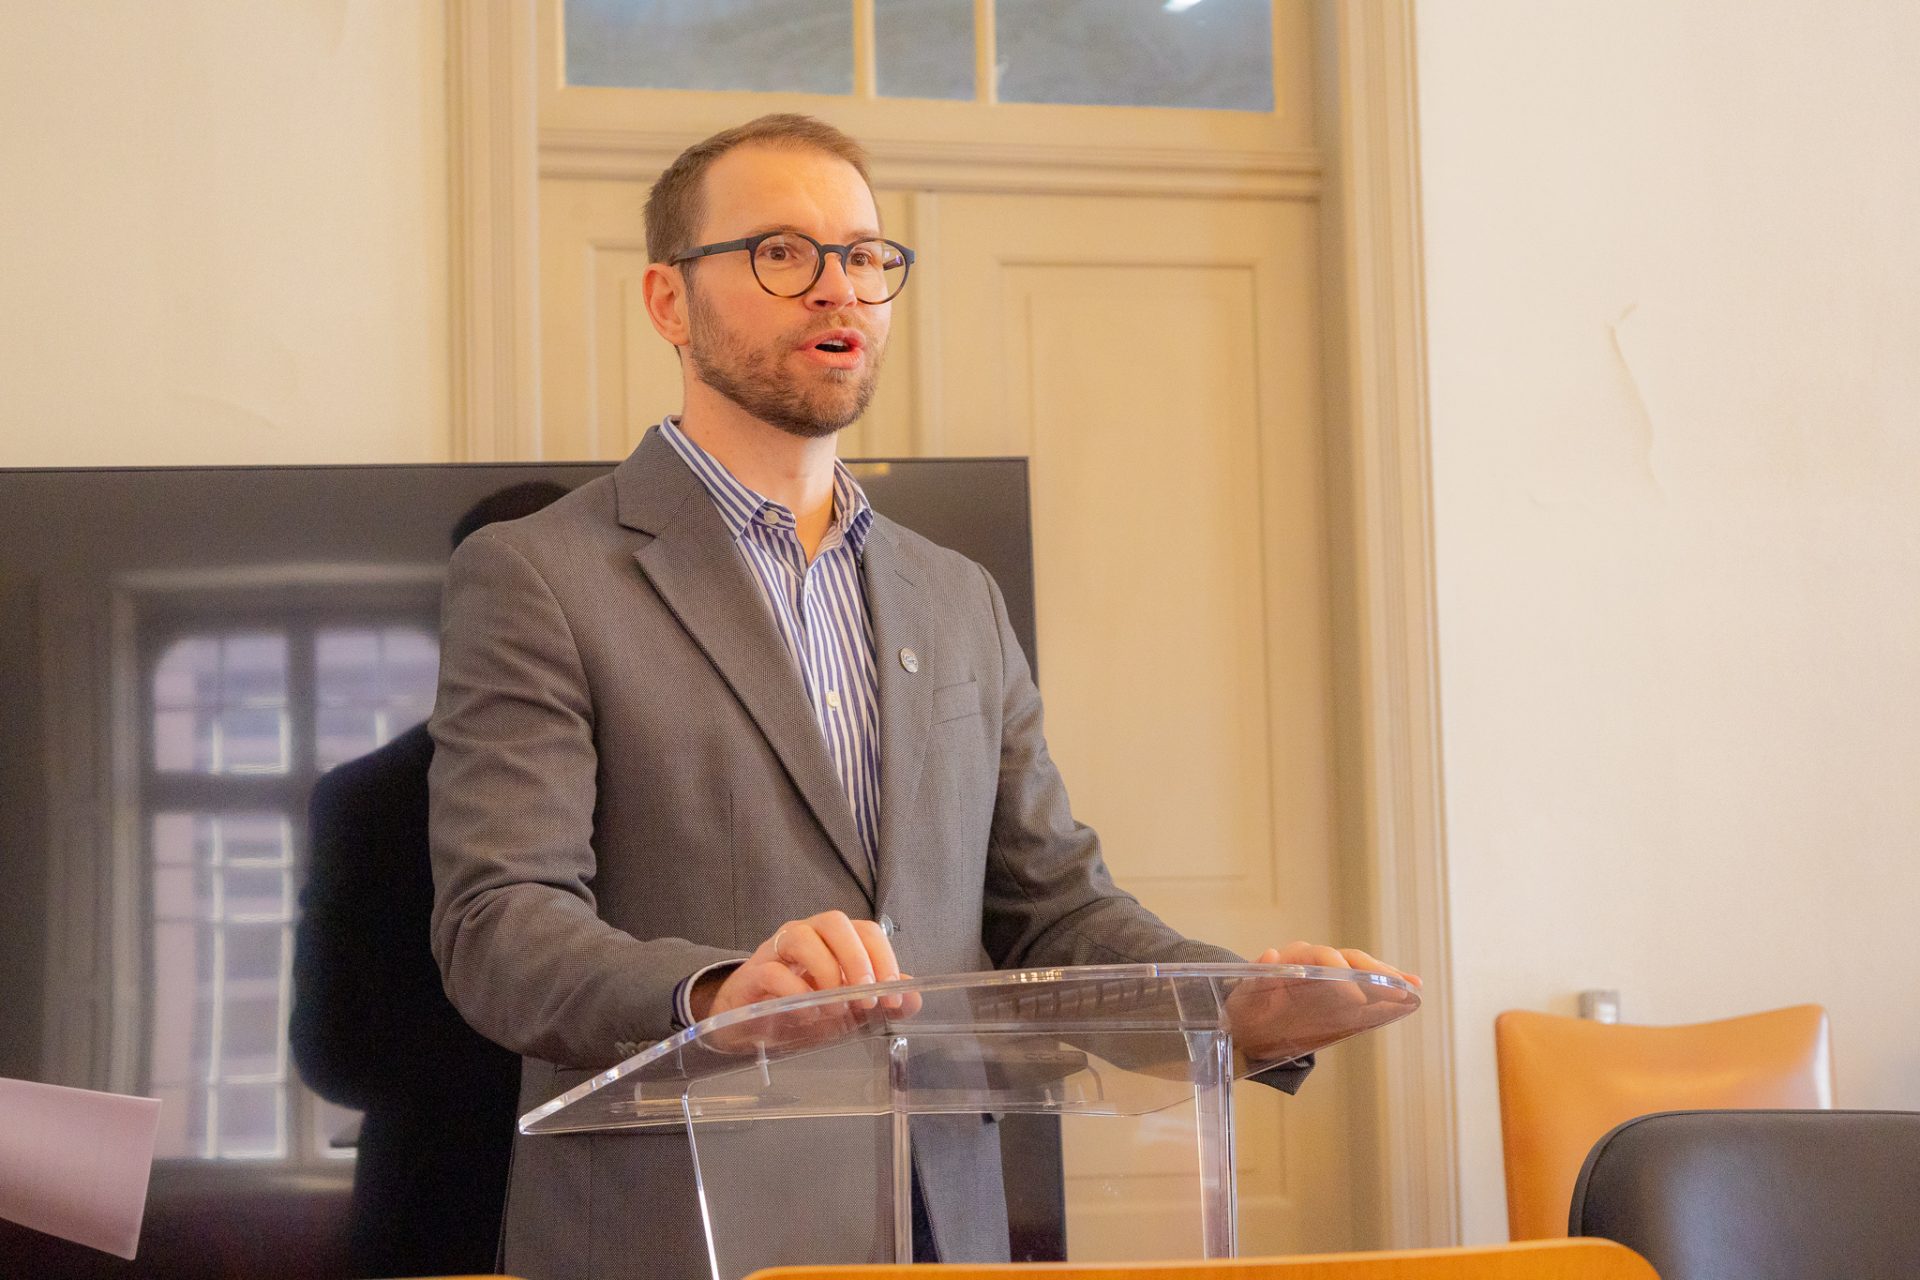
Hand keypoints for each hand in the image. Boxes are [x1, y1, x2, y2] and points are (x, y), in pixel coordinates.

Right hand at [696, 911, 920, 1051]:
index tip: (891, 996)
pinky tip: (808, 1015)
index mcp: (835, 939)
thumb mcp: (849, 1010)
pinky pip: (772, 971)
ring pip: (800, 936)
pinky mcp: (753, 973)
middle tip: (866, 997)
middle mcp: (807, 934)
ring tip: (836, 1008)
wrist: (752, 1023)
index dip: (884, 959)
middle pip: (834, 922)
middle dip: (856, 958)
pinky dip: (795, 992)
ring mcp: (776, 950)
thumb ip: (882, 1002)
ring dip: (825, 972)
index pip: (867, 930)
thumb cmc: (804, 1008)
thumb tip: (914, 997)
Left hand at [1226, 940, 1420, 1062]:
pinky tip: (1410, 989)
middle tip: (1395, 989)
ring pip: (1361, 967)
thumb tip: (1271, 953)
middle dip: (1373, 971)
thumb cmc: (1246, 1011)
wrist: (1246, 1022)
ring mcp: (1328, 973)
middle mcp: (1314, 960)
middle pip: (1349, 958)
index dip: (1341, 972)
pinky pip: (1365, 982)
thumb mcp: (1245, 1001)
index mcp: (1293, 959)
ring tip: (1412, 986)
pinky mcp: (1338, 989)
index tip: (1355, 996)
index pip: (1322, 956)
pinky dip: (1388, 983)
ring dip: (1388, 975)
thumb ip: (1257, 981)